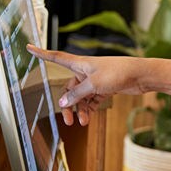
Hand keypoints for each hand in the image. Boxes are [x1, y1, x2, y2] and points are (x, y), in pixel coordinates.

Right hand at [26, 46, 142, 124]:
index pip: (56, 57)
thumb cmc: (118, 72)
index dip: (42, 53)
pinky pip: (91, 100)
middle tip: (68, 120)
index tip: (29, 48)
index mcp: (80, 64)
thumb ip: (77, 95)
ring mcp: (95, 80)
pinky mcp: (104, 88)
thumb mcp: (93, 85)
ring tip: (83, 122)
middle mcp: (85, 71)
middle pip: (69, 88)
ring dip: (80, 109)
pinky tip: (88, 118)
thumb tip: (62, 103)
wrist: (140, 75)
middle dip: (68, 104)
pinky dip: (89, 109)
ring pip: (80, 97)